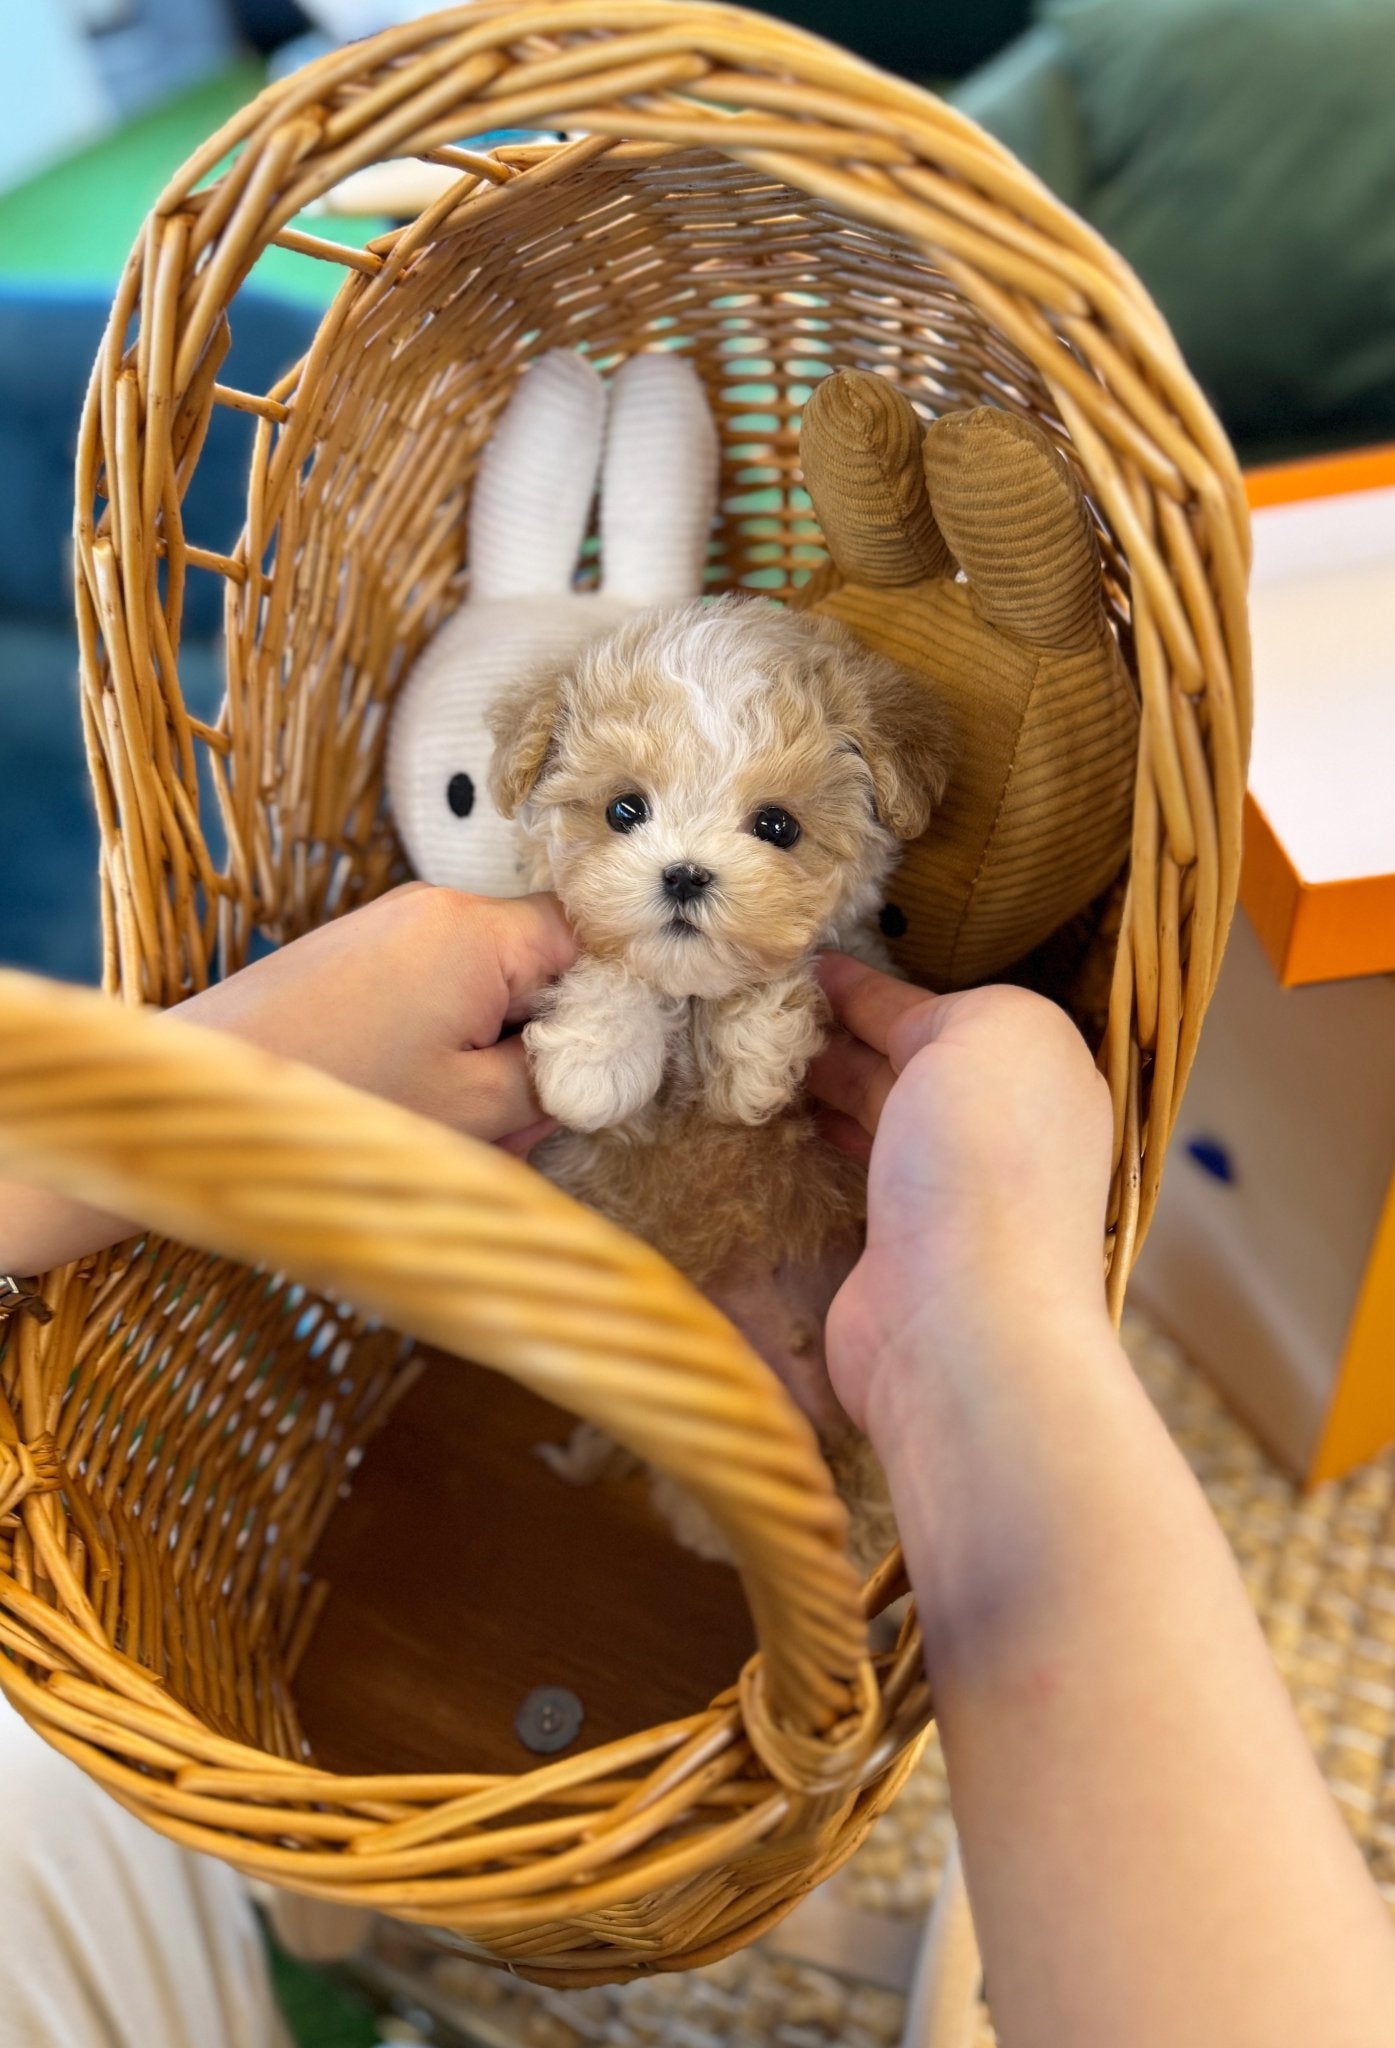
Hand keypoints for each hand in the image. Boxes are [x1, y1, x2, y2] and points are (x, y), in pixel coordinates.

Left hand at [175, 885, 573, 1149]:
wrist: (197, 1096)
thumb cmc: (338, 1104)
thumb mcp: (473, 1110)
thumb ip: (556, 1079)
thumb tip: (602, 1064)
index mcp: (475, 930)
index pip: (589, 938)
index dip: (613, 1002)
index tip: (608, 1067)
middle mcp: (434, 909)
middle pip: (538, 967)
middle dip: (541, 1047)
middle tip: (517, 1124)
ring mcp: (390, 929)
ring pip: (487, 992)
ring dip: (490, 1060)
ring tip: (454, 1128)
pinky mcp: (356, 958)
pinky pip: (436, 995)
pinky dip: (444, 1052)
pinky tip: (413, 1109)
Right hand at [807, 952, 1113, 1436]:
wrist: (960, 1322)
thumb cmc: (983, 1162)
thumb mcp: (987, 1032)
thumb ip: (939, 1007)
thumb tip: (887, 1015)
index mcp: (1037, 1070)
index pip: (946, 1008)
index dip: (875, 984)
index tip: (804, 962)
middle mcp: (1000, 1127)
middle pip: (909, 1058)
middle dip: (842, 1028)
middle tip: (763, 1002)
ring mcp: (947, 1190)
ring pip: (878, 1111)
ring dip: (822, 1079)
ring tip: (756, 1049)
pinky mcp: (894, 1241)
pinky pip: (853, 1166)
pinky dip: (817, 1133)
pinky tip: (777, 1113)